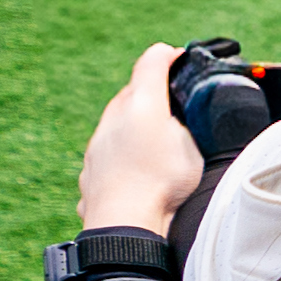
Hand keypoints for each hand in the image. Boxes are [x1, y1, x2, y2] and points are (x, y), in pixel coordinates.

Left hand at [79, 45, 210, 231]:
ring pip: (117, 128)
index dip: (169, 58)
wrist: (124, 223)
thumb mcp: (189, 138)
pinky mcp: (91, 176)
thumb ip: (185, 112)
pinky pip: (109, 158)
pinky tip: (138, 173)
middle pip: (131, 96)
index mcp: (136, 104)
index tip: (183, 57)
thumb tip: (182, 107)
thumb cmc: (161, 179)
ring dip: (134, 128)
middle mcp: (110, 122)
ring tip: (157, 144)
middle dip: (151, 95)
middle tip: (175, 103)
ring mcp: (96, 150)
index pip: (150, 65)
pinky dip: (123, 157)